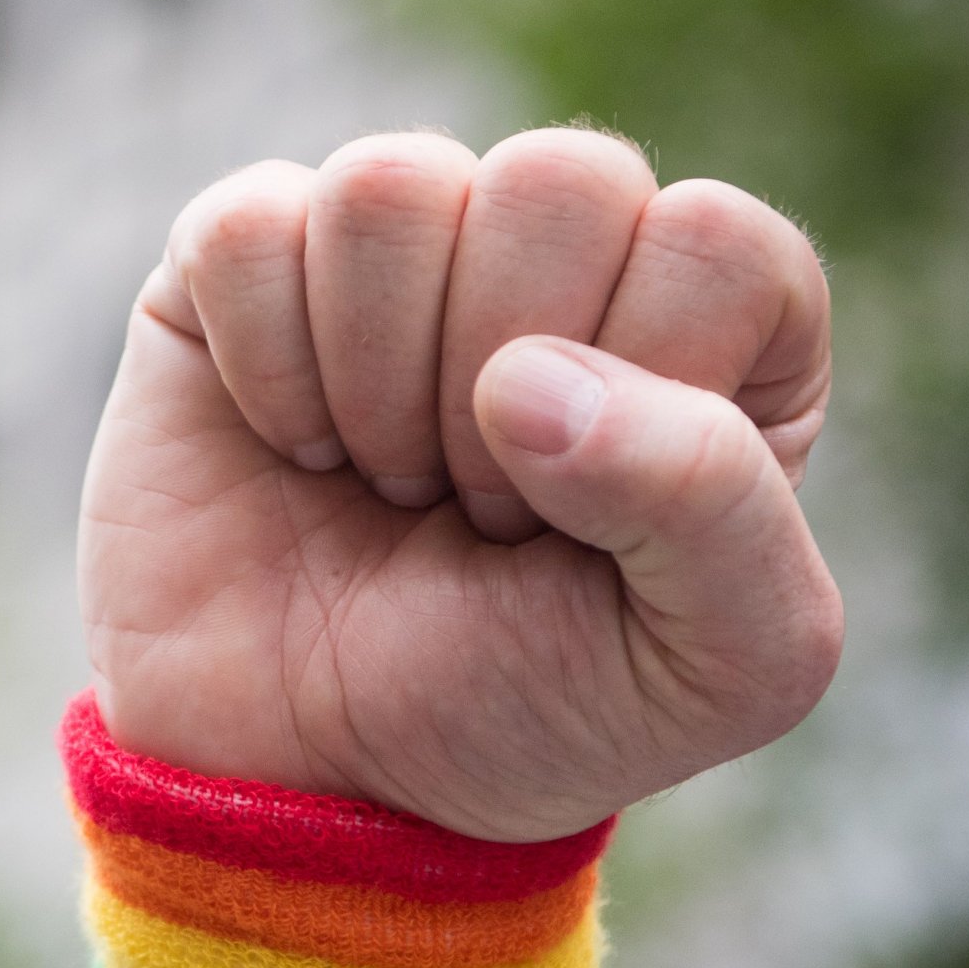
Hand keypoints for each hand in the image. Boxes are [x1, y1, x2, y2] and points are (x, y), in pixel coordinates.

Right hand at [79, 128, 840, 840]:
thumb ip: (719, 510)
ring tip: (386, 481)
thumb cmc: (524, 718)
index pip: (715, 245)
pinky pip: (249, 229)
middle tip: (476, 512)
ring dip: (375, 385)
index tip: (579, 528)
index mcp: (720, 327)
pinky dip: (263, 369)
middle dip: (497, 390)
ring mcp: (404, 246)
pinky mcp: (248, 262)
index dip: (639, 396)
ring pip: (393, 185)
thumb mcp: (715, 668)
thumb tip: (529, 379)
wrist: (308, 787)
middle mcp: (570, 253)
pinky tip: (291, 447)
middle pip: (559, 180)